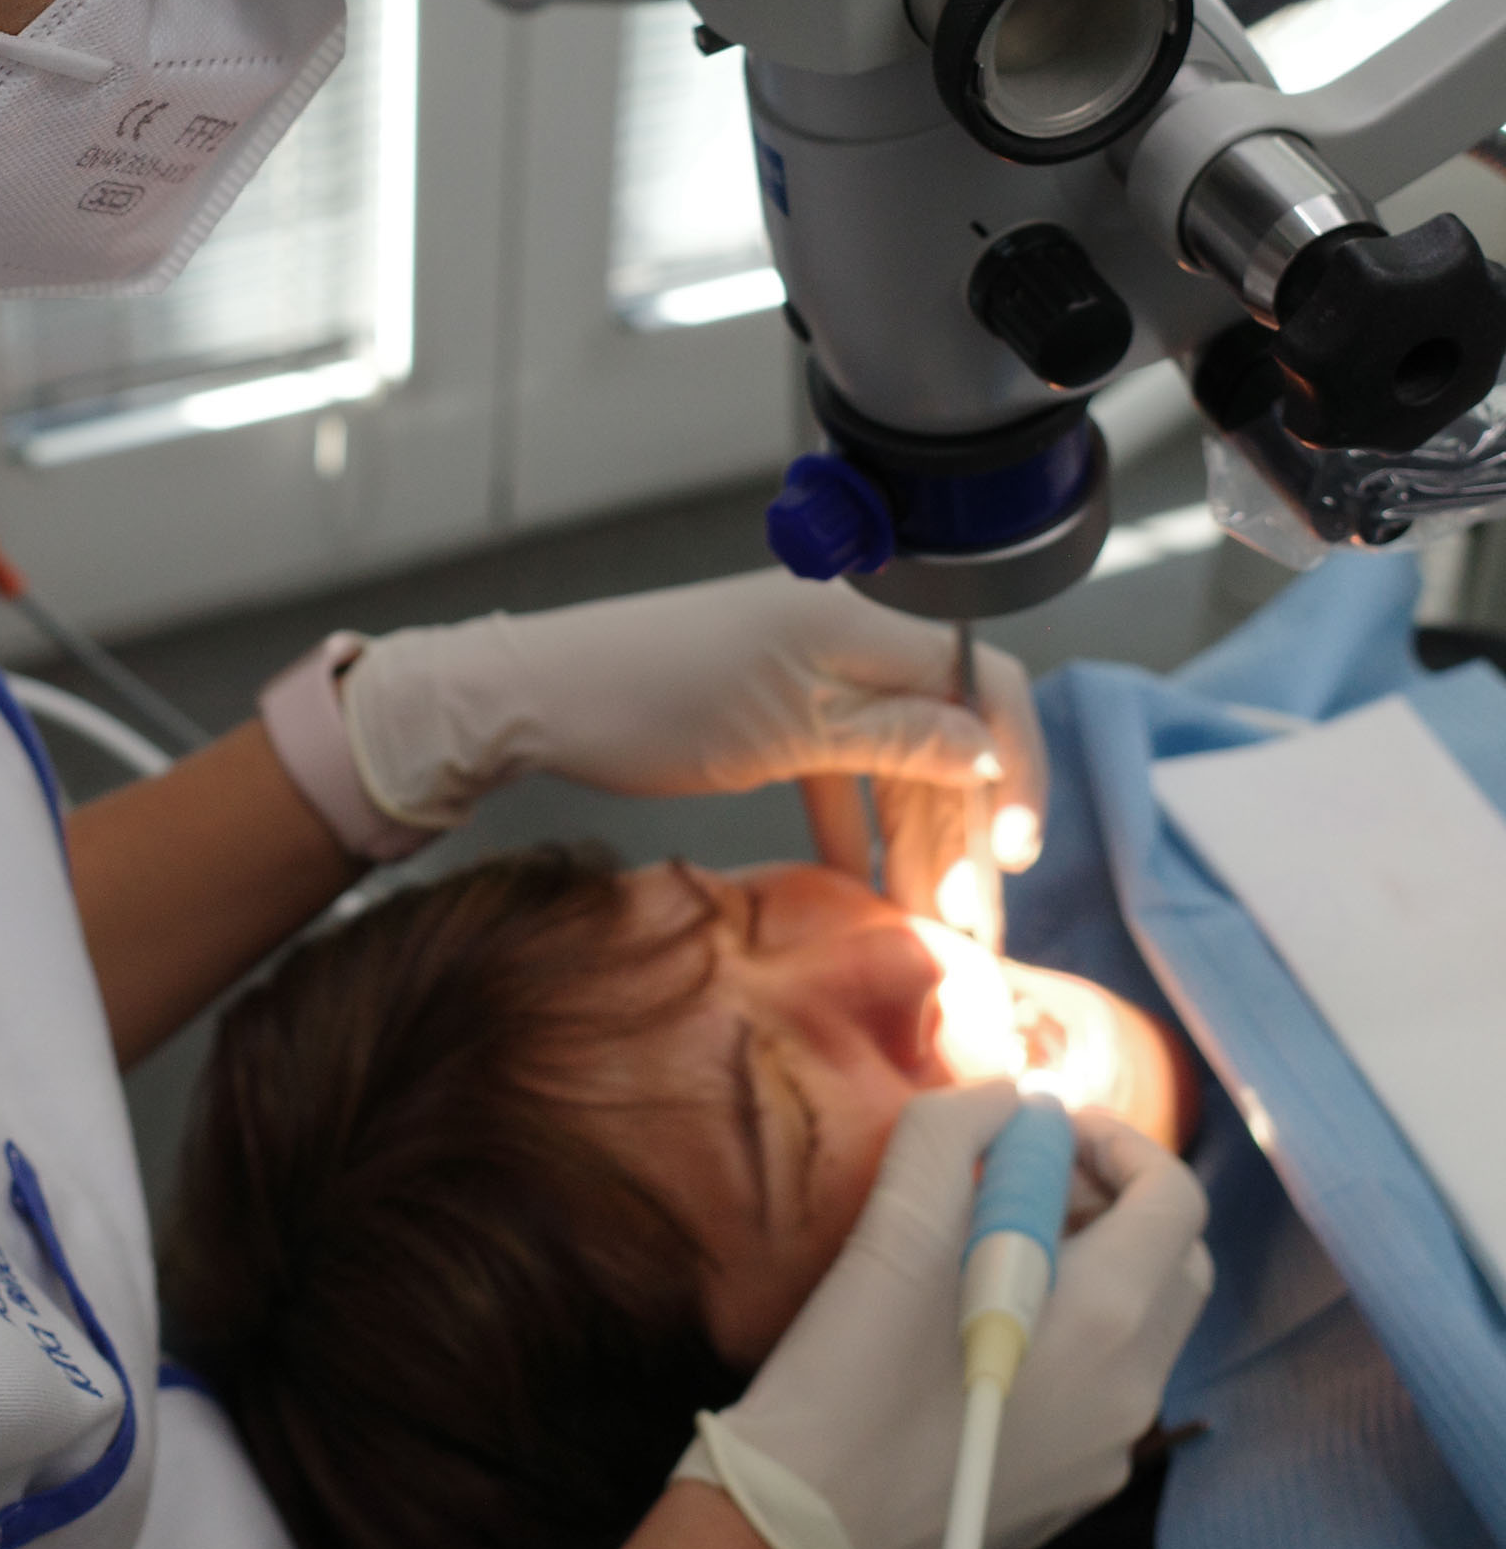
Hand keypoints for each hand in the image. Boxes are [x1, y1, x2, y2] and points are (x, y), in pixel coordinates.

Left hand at [339, 572, 1044, 895]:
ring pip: (887, 760)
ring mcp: (799, 674)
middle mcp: (839, 637)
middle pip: (940, 733)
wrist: (533, 695)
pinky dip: (850, 826)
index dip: (1015, 768)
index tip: (1014, 856)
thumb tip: (986, 752)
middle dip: (963, 829)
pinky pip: (833, 770)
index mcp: (856, 621)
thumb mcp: (788, 735)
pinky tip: (863, 890)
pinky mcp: (763, 711)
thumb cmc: (652, 702)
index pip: (982, 683)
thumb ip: (896, 740)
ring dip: (912, 840)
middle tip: (972, 927)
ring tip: (927, 924)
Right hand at [718, 1086, 1212, 1548]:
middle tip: (1018, 1181)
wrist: (809, 1524)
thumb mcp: (894, 1224)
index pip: (1174, 1198)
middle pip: (1174, 1261)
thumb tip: (1008, 1099)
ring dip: (1090, 1263)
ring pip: (1140, 1325)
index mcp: (1105, 1318)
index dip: (1116, 1141)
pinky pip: (1101, 1384)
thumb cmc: (849, 1371)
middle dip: (1110, 1200)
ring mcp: (1108, 1447)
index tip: (1039, 1130)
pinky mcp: (1072, 1485)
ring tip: (986, 1247)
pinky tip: (972, 1327)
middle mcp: (1131, 1386)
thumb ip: (955, 1135)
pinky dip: (1066, 1331)